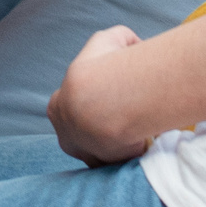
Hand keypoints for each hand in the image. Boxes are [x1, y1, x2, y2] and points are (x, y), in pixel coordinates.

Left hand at [48, 25, 149, 165]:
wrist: (104, 104)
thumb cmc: (103, 70)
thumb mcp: (109, 40)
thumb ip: (120, 39)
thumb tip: (134, 45)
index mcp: (58, 108)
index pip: (74, 111)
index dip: (95, 106)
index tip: (115, 103)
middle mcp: (65, 134)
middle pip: (85, 136)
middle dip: (104, 131)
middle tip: (129, 120)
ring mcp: (83, 154)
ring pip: (102, 152)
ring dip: (119, 145)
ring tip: (143, 132)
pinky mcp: (104, 167)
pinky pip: (118, 164)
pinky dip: (131, 156)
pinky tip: (147, 144)